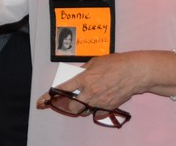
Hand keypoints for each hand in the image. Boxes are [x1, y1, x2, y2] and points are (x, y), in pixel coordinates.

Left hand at [36, 52, 158, 112]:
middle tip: (70, 99)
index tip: (41, 102)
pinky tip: (100, 99)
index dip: (49, 96)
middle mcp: (90, 92)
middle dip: (68, 105)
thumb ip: (82, 70)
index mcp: (84, 78)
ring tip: (88, 96)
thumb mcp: (95, 61)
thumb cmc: (115, 63)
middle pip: (71, 107)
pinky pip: (97, 113)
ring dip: (82, 106)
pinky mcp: (108, 107)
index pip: (62, 89)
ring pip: (84, 111)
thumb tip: (73, 76)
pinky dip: (95, 109)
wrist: (135, 72)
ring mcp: (99, 101)